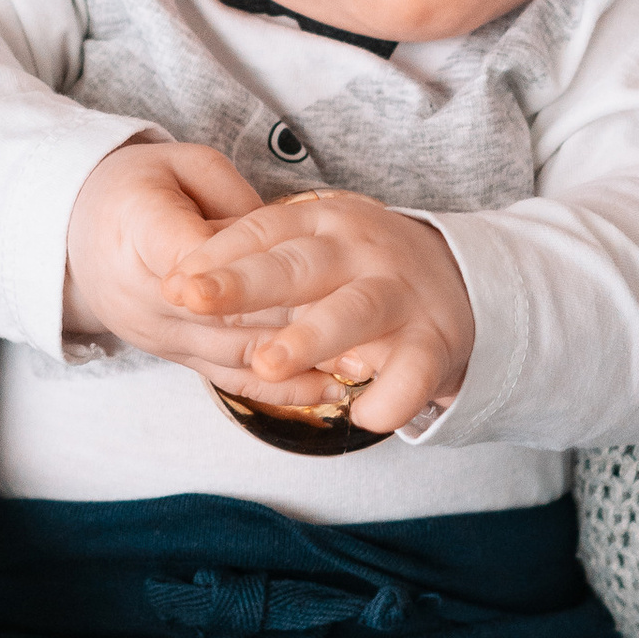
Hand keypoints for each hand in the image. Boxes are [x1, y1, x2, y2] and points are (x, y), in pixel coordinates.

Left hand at [164, 192, 476, 433]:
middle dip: (246, 283)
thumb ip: (256, 262)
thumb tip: (175, 281)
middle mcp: (361, 252)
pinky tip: (362, 415)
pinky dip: (391, 394)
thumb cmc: (360, 270)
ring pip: (353, 311)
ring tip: (267, 364)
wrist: (464, 279)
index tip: (174, 281)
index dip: (218, 254)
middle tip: (193, 303)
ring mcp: (400, 295)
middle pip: (300, 265)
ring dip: (310, 336)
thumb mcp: (312, 249)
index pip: (265, 230)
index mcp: (324, 222)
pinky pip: (413, 370)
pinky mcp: (434, 341)